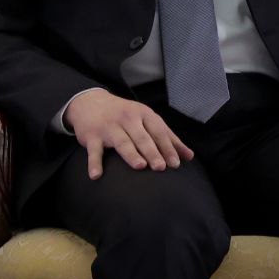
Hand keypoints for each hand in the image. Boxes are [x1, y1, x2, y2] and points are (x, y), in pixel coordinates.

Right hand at [68, 87, 192, 180]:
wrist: (89, 102)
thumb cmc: (123, 114)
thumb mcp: (146, 120)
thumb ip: (167, 138)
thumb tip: (189, 156)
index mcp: (143, 114)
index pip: (158, 132)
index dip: (167, 148)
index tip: (176, 164)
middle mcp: (126, 119)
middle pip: (141, 137)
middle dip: (151, 152)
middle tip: (160, 167)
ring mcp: (108, 127)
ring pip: (121, 142)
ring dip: (130, 154)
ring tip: (139, 166)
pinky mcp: (91, 136)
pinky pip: (93, 151)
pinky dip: (94, 163)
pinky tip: (96, 175)